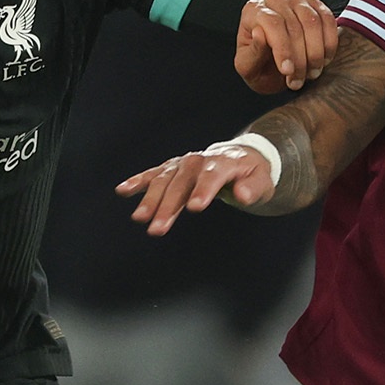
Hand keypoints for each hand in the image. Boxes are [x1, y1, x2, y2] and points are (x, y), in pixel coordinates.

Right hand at [118, 140, 278, 233]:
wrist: (239, 156)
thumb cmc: (252, 173)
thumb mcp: (262, 180)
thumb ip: (253, 188)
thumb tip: (243, 196)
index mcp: (223, 162)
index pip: (211, 175)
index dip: (203, 190)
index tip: (195, 207)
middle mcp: (199, 160)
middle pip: (181, 182)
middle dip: (168, 205)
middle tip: (157, 228)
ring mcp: (182, 164)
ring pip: (164, 180)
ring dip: (150, 199)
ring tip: (139, 219)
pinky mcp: (171, 169)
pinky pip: (152, 174)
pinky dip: (138, 182)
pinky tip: (122, 191)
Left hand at [233, 0, 334, 93]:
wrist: (277, 66)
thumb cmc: (261, 67)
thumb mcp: (249, 68)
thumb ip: (252, 54)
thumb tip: (260, 34)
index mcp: (253, 12)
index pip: (272, 24)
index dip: (283, 49)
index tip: (288, 71)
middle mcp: (275, 0)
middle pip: (294, 26)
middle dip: (300, 59)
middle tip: (299, 81)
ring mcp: (298, 0)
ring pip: (313, 22)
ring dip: (316, 53)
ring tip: (312, 73)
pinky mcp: (316, 6)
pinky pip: (328, 20)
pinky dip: (329, 43)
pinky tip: (324, 60)